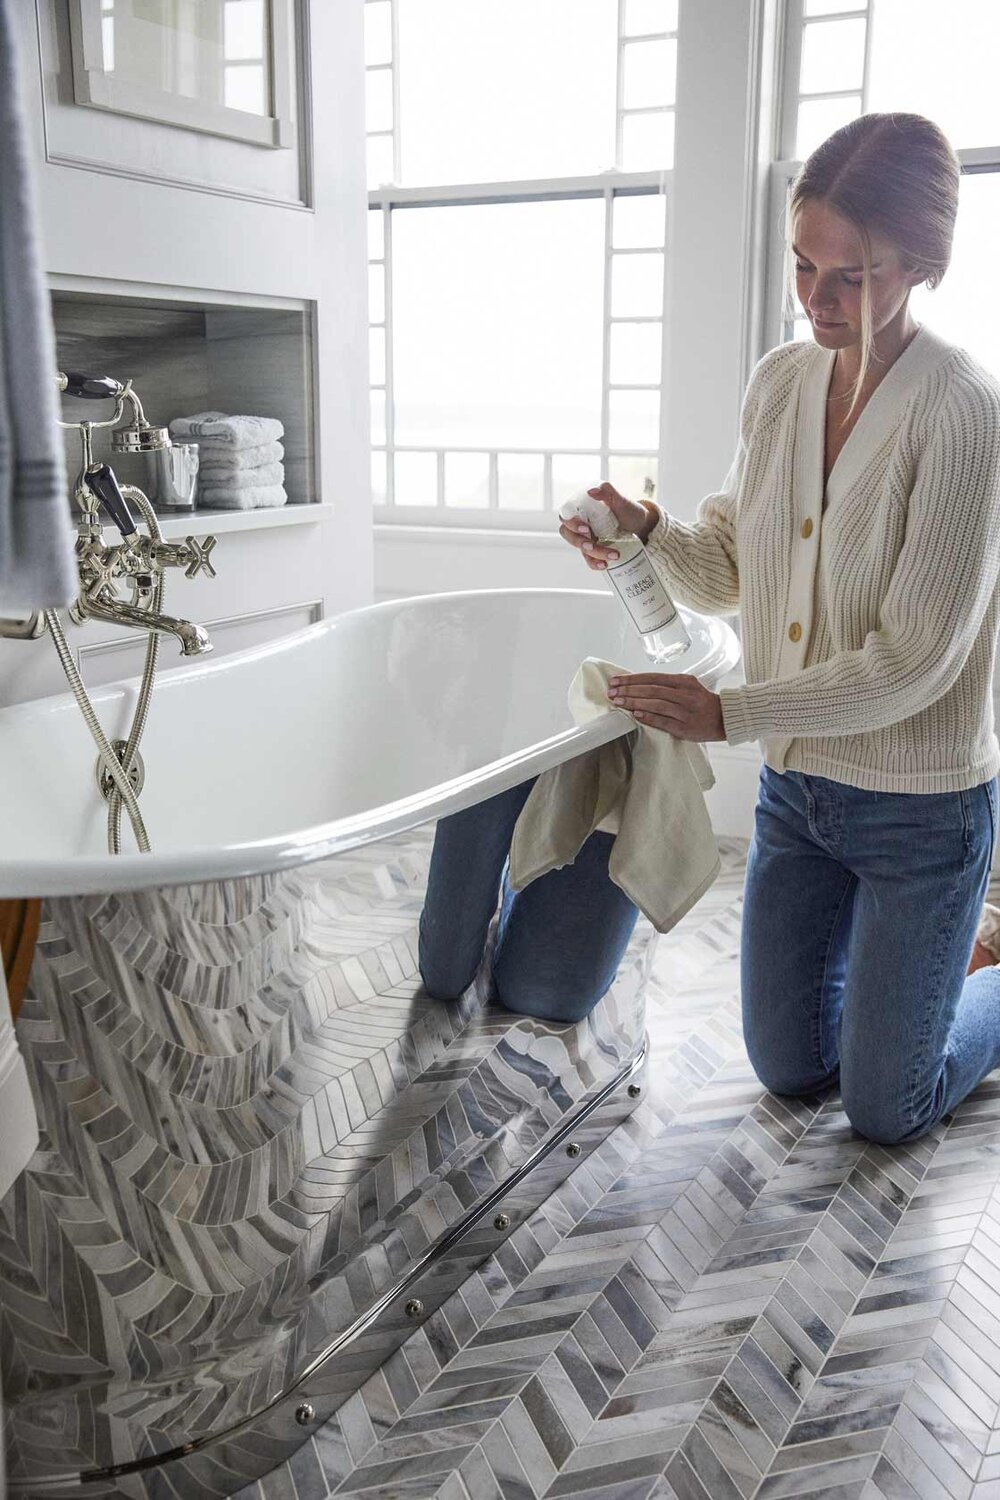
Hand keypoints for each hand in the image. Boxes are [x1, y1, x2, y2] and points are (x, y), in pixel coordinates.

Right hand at [558, 482, 656, 569]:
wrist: (641, 526)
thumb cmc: (628, 510)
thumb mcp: (620, 499)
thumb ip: (606, 491)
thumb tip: (591, 491)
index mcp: (582, 510)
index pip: (565, 516)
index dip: (571, 524)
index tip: (586, 528)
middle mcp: (581, 525)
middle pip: (568, 535)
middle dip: (579, 542)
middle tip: (592, 544)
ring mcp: (587, 539)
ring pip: (581, 549)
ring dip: (594, 554)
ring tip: (614, 554)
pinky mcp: (595, 552)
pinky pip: (589, 560)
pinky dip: (595, 564)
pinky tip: (605, 565)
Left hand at [606, 672, 726, 741]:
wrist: (724, 719)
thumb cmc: (702, 702)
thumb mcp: (688, 687)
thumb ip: (667, 686)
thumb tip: (637, 686)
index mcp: (684, 681)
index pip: (653, 677)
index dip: (633, 679)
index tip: (616, 680)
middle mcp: (685, 695)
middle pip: (652, 690)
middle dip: (629, 690)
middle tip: (612, 692)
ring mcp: (685, 712)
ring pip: (656, 704)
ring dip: (635, 703)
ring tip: (619, 702)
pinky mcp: (685, 728)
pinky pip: (664, 721)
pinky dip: (649, 717)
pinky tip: (636, 714)